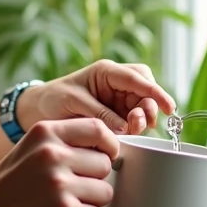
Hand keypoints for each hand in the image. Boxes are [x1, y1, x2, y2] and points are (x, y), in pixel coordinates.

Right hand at [0, 118, 118, 206]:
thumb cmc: (7, 189)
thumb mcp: (29, 149)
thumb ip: (63, 143)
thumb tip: (106, 146)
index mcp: (45, 132)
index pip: (98, 128)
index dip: (108, 145)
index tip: (106, 157)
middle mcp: (53, 154)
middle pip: (105, 163)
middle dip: (95, 180)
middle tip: (72, 189)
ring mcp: (59, 183)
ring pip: (105, 191)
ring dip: (91, 203)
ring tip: (64, 205)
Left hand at [19, 59, 176, 135]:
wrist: (38, 111)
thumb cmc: (53, 99)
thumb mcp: (74, 102)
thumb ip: (100, 114)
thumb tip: (124, 129)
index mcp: (106, 72)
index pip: (138, 78)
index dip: (155, 92)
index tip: (169, 106)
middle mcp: (116, 84)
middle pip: (146, 90)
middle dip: (149, 106)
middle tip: (140, 123)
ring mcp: (118, 100)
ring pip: (143, 106)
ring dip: (143, 118)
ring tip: (132, 129)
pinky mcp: (116, 116)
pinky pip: (133, 120)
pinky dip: (135, 127)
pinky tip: (128, 134)